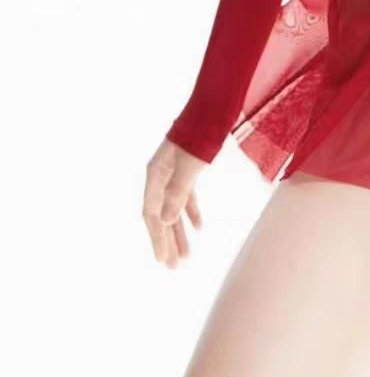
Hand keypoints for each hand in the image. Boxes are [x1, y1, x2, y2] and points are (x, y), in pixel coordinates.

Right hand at [143, 137, 206, 267]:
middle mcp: (160, 175)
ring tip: (186, 256)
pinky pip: (186, 197)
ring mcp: (173, 173)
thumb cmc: (199, 134)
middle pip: (161, 215)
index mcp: (155, 175)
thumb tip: (168, 221)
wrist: (211, 108)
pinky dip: (192, 212)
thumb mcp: (190, 165)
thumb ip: (179, 192)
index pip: (152, 214)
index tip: (162, 260)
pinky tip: (200, 228)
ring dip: (180, 232)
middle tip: (174, 268)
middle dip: (168, 242)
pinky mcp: (187, 170)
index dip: (157, 238)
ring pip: (174, 209)